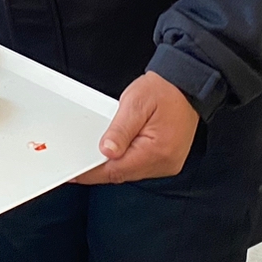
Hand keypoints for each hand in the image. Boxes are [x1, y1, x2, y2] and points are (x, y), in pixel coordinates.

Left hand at [73, 71, 200, 184]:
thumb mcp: (136, 103)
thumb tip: (107, 151)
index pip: (115, 170)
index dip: (92, 173)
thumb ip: (120, 129)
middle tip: (82, 158)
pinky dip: (126, 160)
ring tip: (105, 145)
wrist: (187, 86)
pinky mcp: (167, 161)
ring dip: (114, 163)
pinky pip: (140, 167)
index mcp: (156, 150)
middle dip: (100, 167)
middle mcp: (164, 162)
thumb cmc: (164, 91)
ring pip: (130, 172)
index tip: (75, 174)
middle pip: (122, 174)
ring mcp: (167, 164)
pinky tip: (120, 148)